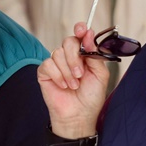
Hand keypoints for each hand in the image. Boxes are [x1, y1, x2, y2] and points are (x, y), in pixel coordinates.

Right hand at [37, 22, 109, 137]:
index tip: (83, 29)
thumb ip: (95, 54)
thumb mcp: (100, 74)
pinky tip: (63, 86)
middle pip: (68, 41)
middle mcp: (69, 56)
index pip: (80, 35)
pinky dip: (58, 76)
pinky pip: (48, 64)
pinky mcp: (45, 72)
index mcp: (84, 54)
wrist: (79, 115)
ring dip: (68, 71)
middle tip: (80, 74)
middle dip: (75, 57)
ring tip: (74, 85)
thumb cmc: (90, 97)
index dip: (81, 29)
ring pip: (58, 53)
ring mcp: (56, 63)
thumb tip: (89, 35)